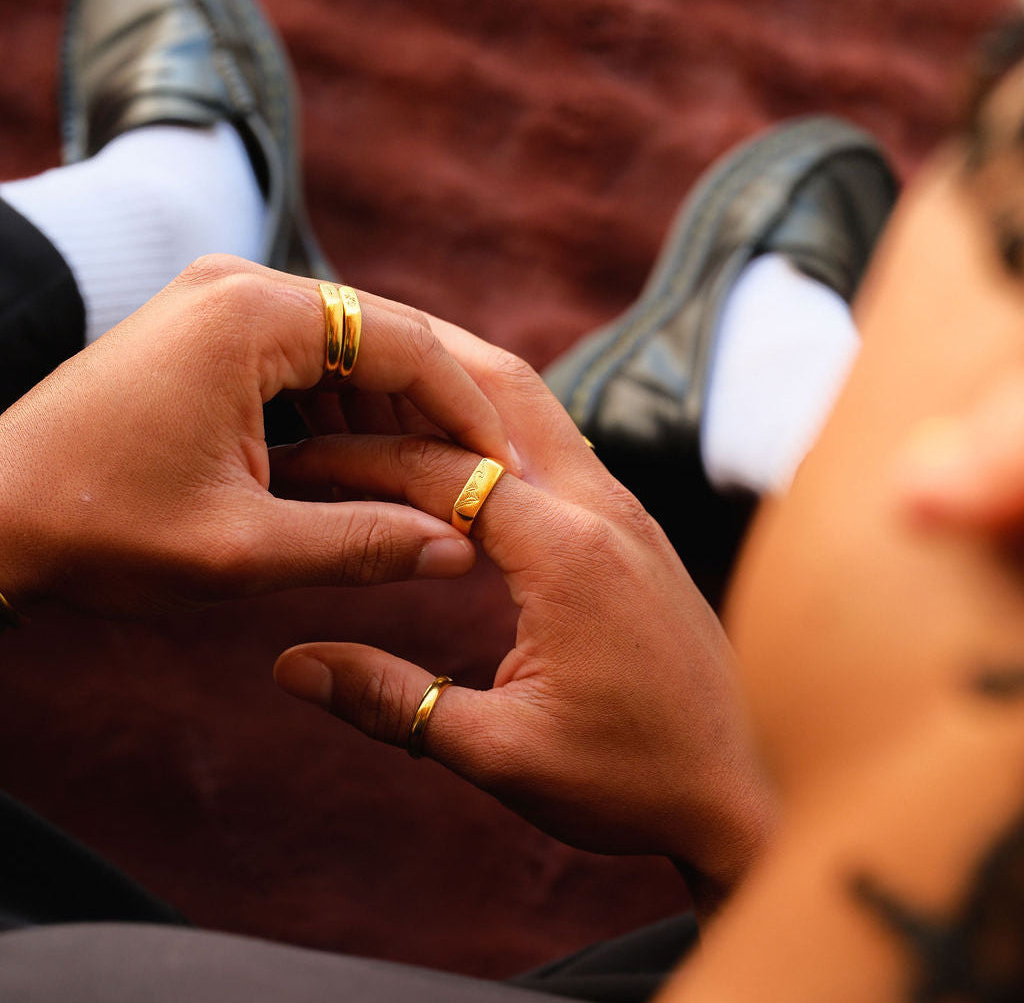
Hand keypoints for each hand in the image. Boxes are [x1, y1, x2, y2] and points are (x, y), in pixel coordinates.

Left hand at [0, 256, 516, 614]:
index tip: (509, 471)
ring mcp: (222, 300)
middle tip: (488, 475)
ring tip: (437, 479)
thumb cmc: (98, 529)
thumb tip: (462, 553)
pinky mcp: (212, 329)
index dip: (471, 411)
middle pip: (387, 334)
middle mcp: (241, 284)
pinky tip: (369, 462)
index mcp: (252, 317)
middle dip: (442, 408)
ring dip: (399, 411)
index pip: (408, 344)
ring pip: (353, 346)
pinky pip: (311, 357)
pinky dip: (350, 408)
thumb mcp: (243, 550)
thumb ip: (364, 545)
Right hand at [273, 323, 775, 916]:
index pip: (442, 466)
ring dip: (463, 394)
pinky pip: (562, 452)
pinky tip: (463, 455)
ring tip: (390, 388)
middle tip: (347, 354)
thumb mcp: (500, 752)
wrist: (743, 794)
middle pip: (505, 391)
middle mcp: (605, 509)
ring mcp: (629, 514)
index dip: (359, 459)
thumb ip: (391, 701)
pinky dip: (501, 435)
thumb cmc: (630, 782)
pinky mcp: (637, 533)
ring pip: (539, 413)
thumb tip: (290, 666)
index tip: (297, 459)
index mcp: (568, 551)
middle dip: (420, 368)